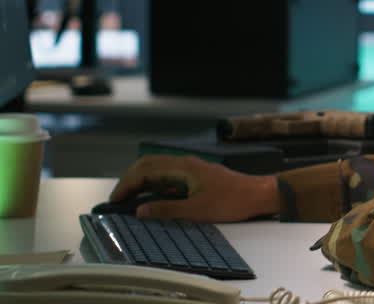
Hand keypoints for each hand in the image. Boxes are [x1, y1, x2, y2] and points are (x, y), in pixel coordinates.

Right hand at [109, 154, 279, 221]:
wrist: (258, 194)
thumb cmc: (232, 200)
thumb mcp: (197, 210)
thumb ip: (167, 210)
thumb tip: (141, 210)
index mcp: (182, 167)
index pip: (144, 169)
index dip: (126, 184)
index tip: (115, 200)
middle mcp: (184, 164)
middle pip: (147, 166)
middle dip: (129, 182)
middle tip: (118, 202)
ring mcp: (190, 169)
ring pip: (157, 171)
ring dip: (141, 184)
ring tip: (130, 203)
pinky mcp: (195, 177)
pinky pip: (168, 177)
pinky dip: (154, 187)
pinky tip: (152, 201)